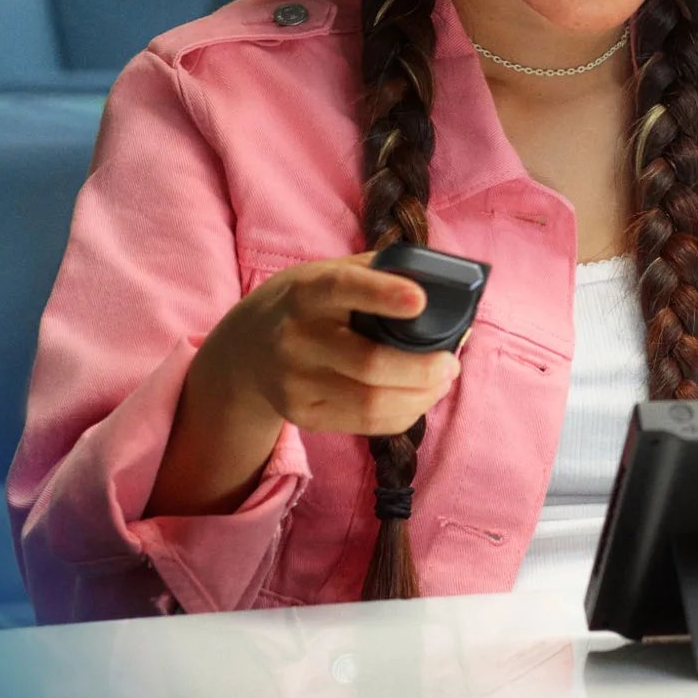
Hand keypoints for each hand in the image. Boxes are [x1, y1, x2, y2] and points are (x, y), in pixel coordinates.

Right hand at [197, 251, 464, 436]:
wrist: (245, 348)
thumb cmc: (309, 304)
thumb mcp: (329, 273)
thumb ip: (380, 273)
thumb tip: (449, 286)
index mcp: (306, 293)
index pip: (341, 289)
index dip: (382, 295)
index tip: (420, 300)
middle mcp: (295, 339)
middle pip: (369, 363)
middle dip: (423, 369)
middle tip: (451, 363)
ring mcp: (294, 382)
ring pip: (372, 402)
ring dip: (422, 396)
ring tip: (442, 381)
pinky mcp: (302, 415)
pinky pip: (366, 423)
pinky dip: (404, 413)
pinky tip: (419, 398)